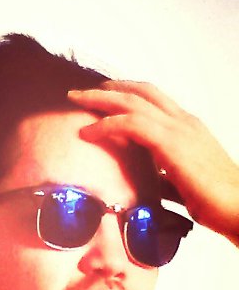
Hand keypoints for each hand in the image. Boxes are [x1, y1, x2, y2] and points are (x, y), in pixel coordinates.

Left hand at [68, 80, 238, 245]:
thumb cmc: (215, 201)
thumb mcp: (182, 182)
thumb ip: (163, 176)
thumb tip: (145, 182)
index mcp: (187, 127)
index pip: (153, 99)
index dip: (126, 93)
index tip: (103, 96)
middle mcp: (183, 121)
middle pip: (139, 91)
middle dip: (108, 88)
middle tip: (81, 92)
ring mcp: (178, 128)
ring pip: (131, 101)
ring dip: (99, 99)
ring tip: (75, 100)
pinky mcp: (171, 142)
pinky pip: (130, 124)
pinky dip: (105, 125)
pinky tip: (87, 132)